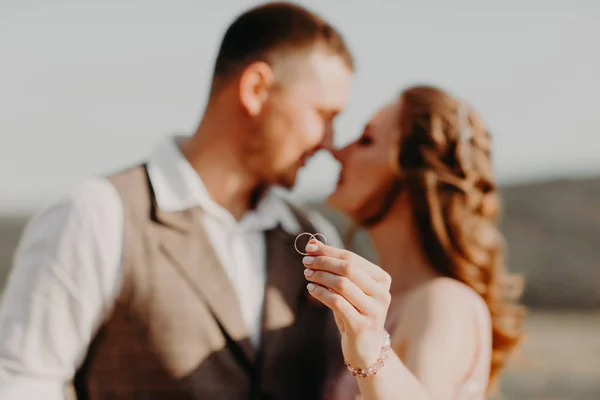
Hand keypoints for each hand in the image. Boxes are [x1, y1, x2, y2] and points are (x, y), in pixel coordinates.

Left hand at [302, 239, 391, 368]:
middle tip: (306, 261)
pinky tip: (311, 289)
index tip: (310, 247)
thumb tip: (313, 243)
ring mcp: (374, 310)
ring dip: (320, 276)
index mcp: (382, 279)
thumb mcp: (348, 288)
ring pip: (342, 284)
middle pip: (348, 269)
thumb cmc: (355, 311)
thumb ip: (335, 267)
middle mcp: (382, 294)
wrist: (365, 347)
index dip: (329, 251)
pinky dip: (320, 293)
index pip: (352, 258)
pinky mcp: (362, 325)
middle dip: (323, 262)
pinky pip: (337, 303)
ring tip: (307, 275)